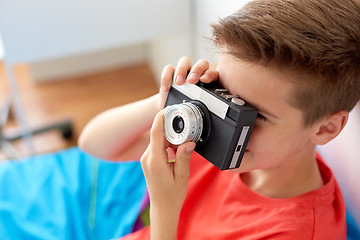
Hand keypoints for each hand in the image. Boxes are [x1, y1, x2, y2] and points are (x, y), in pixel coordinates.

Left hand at [140, 109, 195, 238]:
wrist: (162, 207)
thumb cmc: (172, 194)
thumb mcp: (182, 176)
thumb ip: (184, 157)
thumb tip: (189, 142)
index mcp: (155, 161)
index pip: (156, 133)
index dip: (161, 118)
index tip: (169, 108)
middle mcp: (147, 158)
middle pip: (158, 134)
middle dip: (171, 128)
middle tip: (185, 128)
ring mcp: (146, 159)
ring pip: (158, 140)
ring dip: (170, 138)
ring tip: (182, 144)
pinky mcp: (148, 160)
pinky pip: (157, 146)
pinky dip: (167, 144)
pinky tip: (176, 151)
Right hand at [158, 57, 218, 109]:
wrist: (171, 111)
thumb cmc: (188, 110)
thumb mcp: (198, 111)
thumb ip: (206, 113)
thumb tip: (215, 123)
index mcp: (207, 82)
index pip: (212, 73)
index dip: (209, 74)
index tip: (204, 80)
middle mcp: (197, 75)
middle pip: (201, 64)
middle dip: (197, 70)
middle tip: (191, 81)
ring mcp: (184, 72)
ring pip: (185, 62)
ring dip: (182, 70)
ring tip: (179, 82)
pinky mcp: (170, 74)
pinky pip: (169, 69)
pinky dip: (167, 77)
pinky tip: (166, 88)